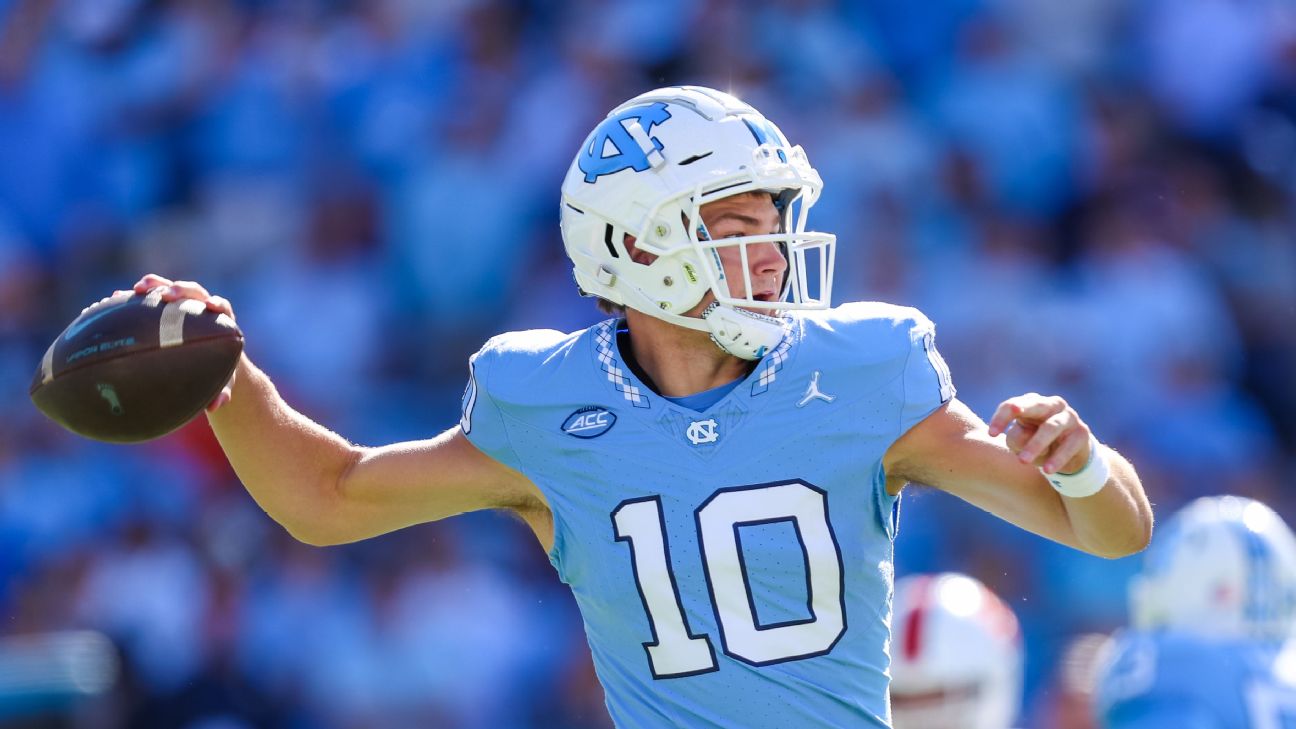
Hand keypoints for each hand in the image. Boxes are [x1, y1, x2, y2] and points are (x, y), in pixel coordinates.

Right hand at [132, 273, 237, 411]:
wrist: (210, 359)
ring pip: (168, 288)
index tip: (210, 305)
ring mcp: (181, 304)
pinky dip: (135, 297)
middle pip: (193, 292)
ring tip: (137, 289)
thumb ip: (222, 391)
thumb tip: (216, 406)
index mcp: (220, 320)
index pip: (221, 306)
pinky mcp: (164, 306)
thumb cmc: (219, 370)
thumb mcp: (222, 382)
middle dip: (180, 290)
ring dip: (155, 285)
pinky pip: (149, 298)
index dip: (215, 303)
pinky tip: (114, 299)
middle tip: (165, 296)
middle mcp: (201, 307)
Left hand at [986, 394, 1091, 474]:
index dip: (1001, 418)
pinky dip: (1058, 458)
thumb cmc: (1036, 442)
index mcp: (1032, 403)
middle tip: (1010, 422)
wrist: (1070, 453)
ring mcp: (1069, 417)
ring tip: (1023, 460)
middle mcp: (1052, 405)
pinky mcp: (1082, 433)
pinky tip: (1048, 470)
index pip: (1012, 405)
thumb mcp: (1021, 442)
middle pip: (1036, 405)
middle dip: (1022, 411)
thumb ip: (1017, 438)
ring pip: (1052, 427)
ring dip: (1036, 444)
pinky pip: (1069, 445)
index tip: (991, 434)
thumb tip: (1023, 438)